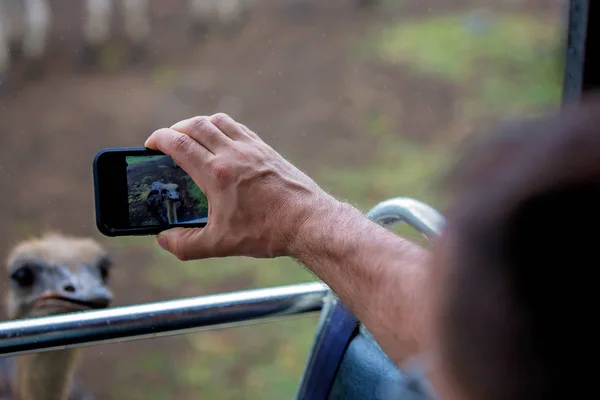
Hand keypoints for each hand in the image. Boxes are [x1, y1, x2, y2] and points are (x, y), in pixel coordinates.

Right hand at [144, 113, 340, 260]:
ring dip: (199, 124)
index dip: (158, 139)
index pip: (178, 143)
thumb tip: (163, 238)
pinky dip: (223, 127)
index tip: (150, 144)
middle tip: (167, 142)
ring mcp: (252, 148)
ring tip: (192, 138)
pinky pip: (239, 128)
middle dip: (174, 129)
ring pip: (218, 120)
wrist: (307, 221)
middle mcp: (232, 153)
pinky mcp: (266, 150)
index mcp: (216, 173)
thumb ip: (184, 244)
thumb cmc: (265, 232)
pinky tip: (223, 142)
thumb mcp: (219, 244)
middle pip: (195, 125)